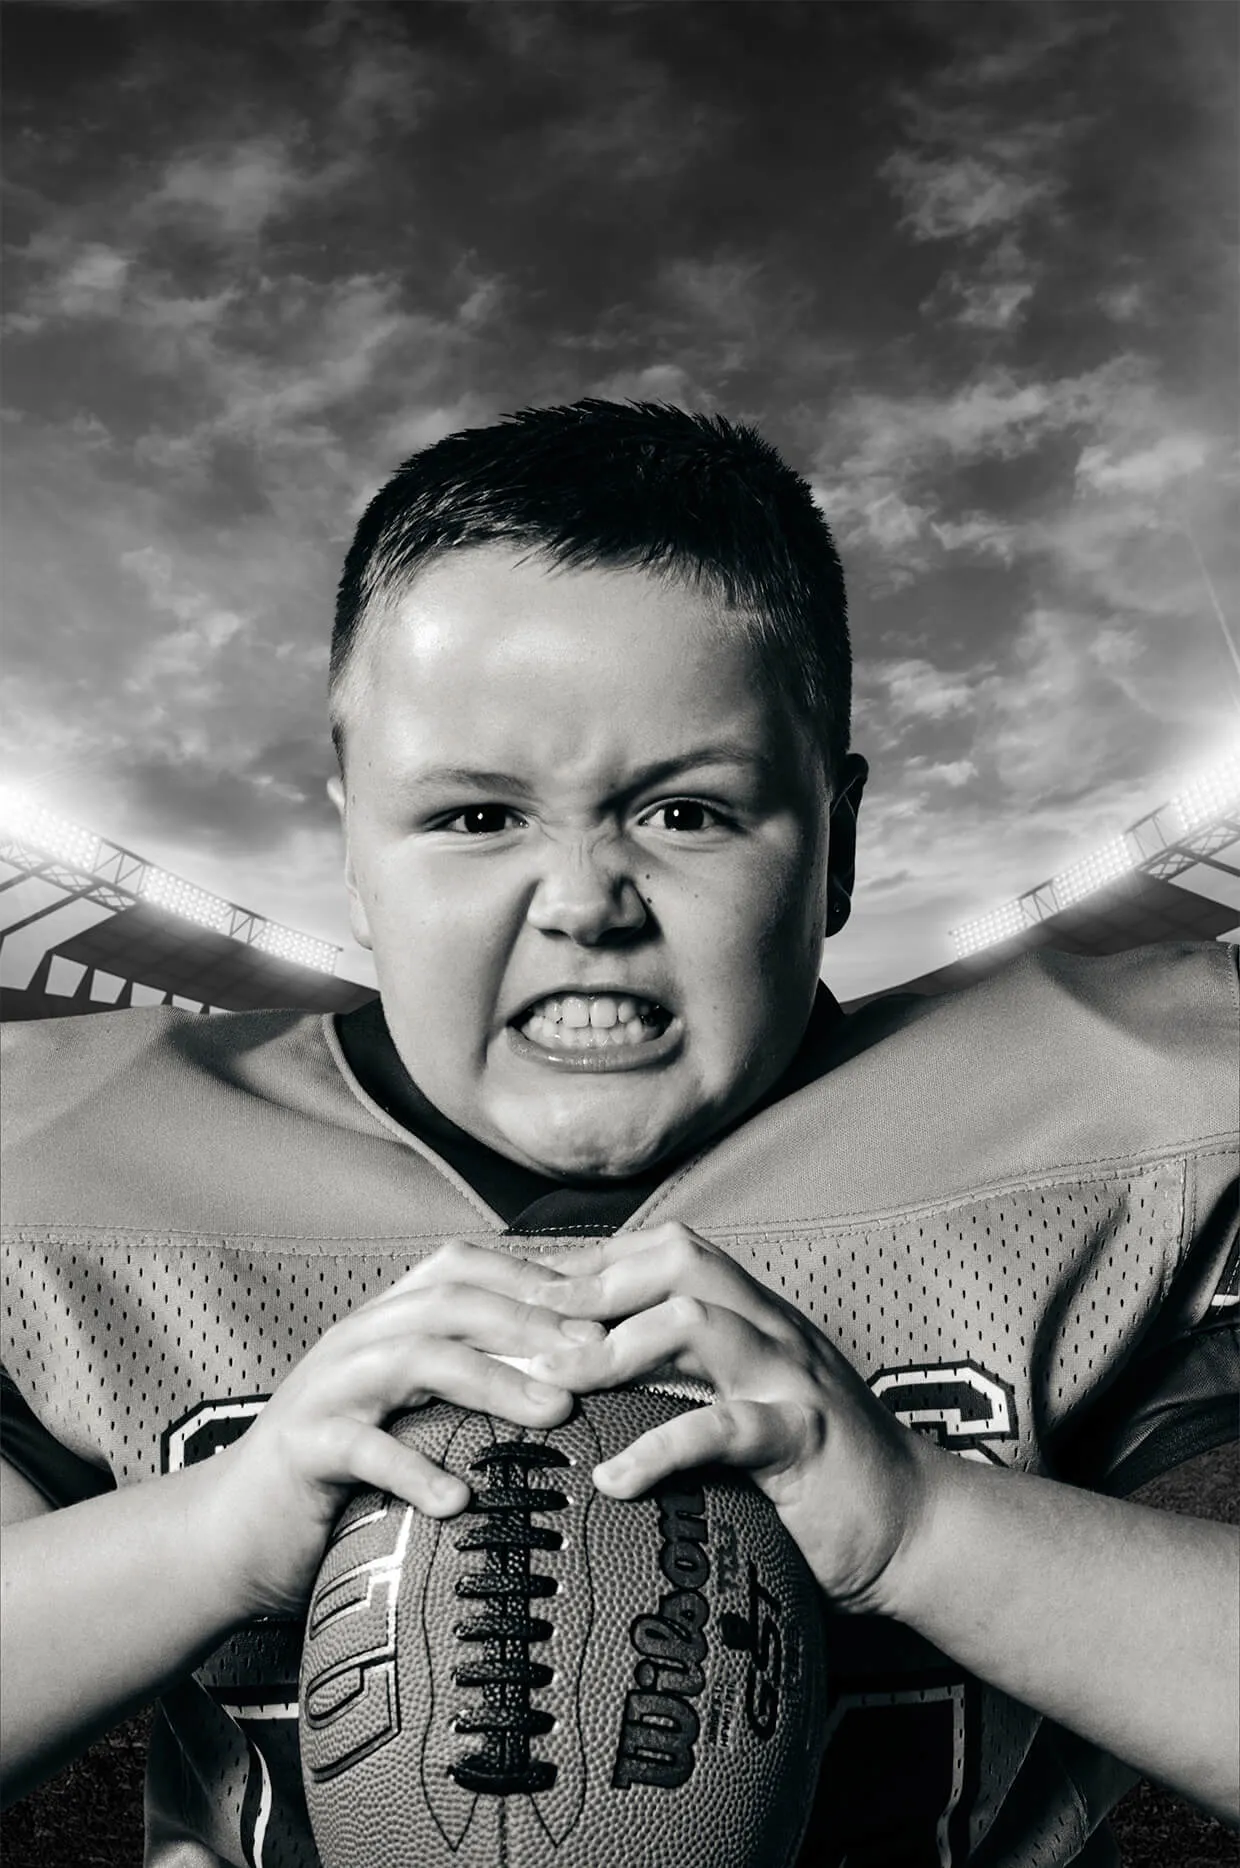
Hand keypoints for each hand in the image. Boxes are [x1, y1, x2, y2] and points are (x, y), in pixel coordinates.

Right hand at [206, 1240, 603, 1618]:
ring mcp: (325, 1390)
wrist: (232, 1531)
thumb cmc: (340, 1472)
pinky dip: (415, 1470)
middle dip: (528, 1321)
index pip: (461, 1268)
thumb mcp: (405, 1411)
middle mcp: (355, 1341)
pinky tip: (461, 1499)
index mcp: (384, 1322)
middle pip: (447, 1302)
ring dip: (492, 1381)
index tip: (599, 1306)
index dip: (531, 1277)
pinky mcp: (302, 1450)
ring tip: (555, 1412)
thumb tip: (566, 1375)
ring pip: (414, 1358)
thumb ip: (462, 1381)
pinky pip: (363, 1450)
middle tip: (594, 1354)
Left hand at [528, 1222, 936, 1614]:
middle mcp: (772, 1330)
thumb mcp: (745, 1402)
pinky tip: (610, 1480)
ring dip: (615, 1346)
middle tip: (525, 1321)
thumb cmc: (816, 1470)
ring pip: (699, 1323)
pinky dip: (660, 1448)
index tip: (523, 1288)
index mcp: (754, 1315)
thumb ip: (687, 1376)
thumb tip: (588, 1372)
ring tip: (554, 1381)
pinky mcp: (804, 1441)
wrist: (918, 1527)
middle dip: (596, 1282)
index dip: (592, 1260)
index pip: (665, 1253)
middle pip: (680, 1260)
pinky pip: (725, 1429)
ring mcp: (791, 1379)